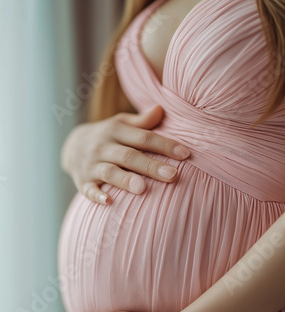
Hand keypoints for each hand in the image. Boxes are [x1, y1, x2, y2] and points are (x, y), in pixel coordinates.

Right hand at [61, 105, 189, 204]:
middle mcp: (103, 146)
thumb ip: (142, 121)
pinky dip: (97, 196)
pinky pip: (89, 190)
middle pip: (129, 156)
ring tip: (143, 189)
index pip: (144, 137)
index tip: (185, 154)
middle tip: (172, 175)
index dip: (165, 145)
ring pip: (110, 172)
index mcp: (116, 130)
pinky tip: (109, 202)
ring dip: (125, 180)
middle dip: (151, 166)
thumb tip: (161, 109)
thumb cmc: (109, 136)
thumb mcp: (121, 123)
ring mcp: (92, 165)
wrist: (72, 146)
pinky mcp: (82, 182)